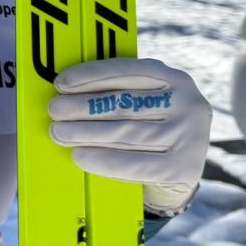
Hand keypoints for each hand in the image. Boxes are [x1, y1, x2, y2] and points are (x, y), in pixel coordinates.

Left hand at [48, 57, 212, 216]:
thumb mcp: (147, 103)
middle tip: (55, 111)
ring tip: (59, 132)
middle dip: (82, 107)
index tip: (61, 83)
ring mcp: (190, 137)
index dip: (91, 75)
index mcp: (175, 79)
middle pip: (123, 104)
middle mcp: (188, 104)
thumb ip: (119, 92)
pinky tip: (80, 156)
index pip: (128, 71)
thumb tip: (68, 90)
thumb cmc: (151, 130)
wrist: (180, 174)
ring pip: (125, 133)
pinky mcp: (183, 168)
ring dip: (84, 133)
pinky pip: (133, 164)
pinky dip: (102, 160)